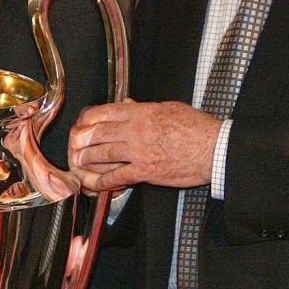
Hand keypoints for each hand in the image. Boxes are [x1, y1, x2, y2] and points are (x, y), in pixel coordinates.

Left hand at [69, 98, 220, 191]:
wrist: (214, 149)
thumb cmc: (197, 128)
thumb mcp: (170, 108)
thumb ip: (145, 108)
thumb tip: (127, 105)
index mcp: (142, 112)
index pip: (105, 112)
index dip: (88, 119)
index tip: (81, 124)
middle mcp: (136, 130)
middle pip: (99, 133)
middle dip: (82, 139)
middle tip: (74, 144)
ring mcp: (139, 152)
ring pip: (103, 154)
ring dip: (87, 159)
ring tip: (77, 161)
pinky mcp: (145, 171)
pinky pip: (117, 177)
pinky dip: (102, 181)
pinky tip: (92, 183)